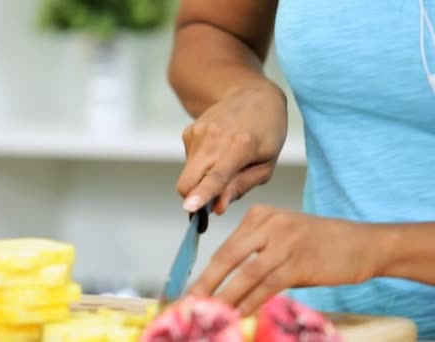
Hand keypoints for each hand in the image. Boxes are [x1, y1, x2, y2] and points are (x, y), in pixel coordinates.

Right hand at [177, 83, 286, 214]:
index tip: (189, 208)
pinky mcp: (188, 132)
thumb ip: (241, 187)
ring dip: (201, 179)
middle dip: (194, 197)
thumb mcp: (266, 165)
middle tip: (214, 199)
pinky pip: (189, 162)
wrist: (251, 94)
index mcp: (239, 146)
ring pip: (188, 174)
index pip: (216, 176)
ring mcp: (197, 133)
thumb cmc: (266, 132)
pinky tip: (217, 151)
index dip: (201, 194)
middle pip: (187, 181)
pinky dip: (201, 165)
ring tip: (225, 163)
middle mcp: (213, 138)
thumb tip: (217, 208)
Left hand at [187, 205, 380, 315]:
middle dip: (206, 284)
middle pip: (227, 257)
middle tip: (190, 303)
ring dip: (226, 298)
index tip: (193, 291)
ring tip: (210, 314)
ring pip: (246, 274)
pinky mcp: (300, 262)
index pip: (225, 247)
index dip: (206, 273)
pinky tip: (240, 314)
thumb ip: (255, 252)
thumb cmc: (320, 242)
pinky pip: (268, 286)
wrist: (363, 243)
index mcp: (260, 215)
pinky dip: (252, 302)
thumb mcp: (283, 235)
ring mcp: (285, 242)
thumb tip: (226, 282)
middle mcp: (269, 224)